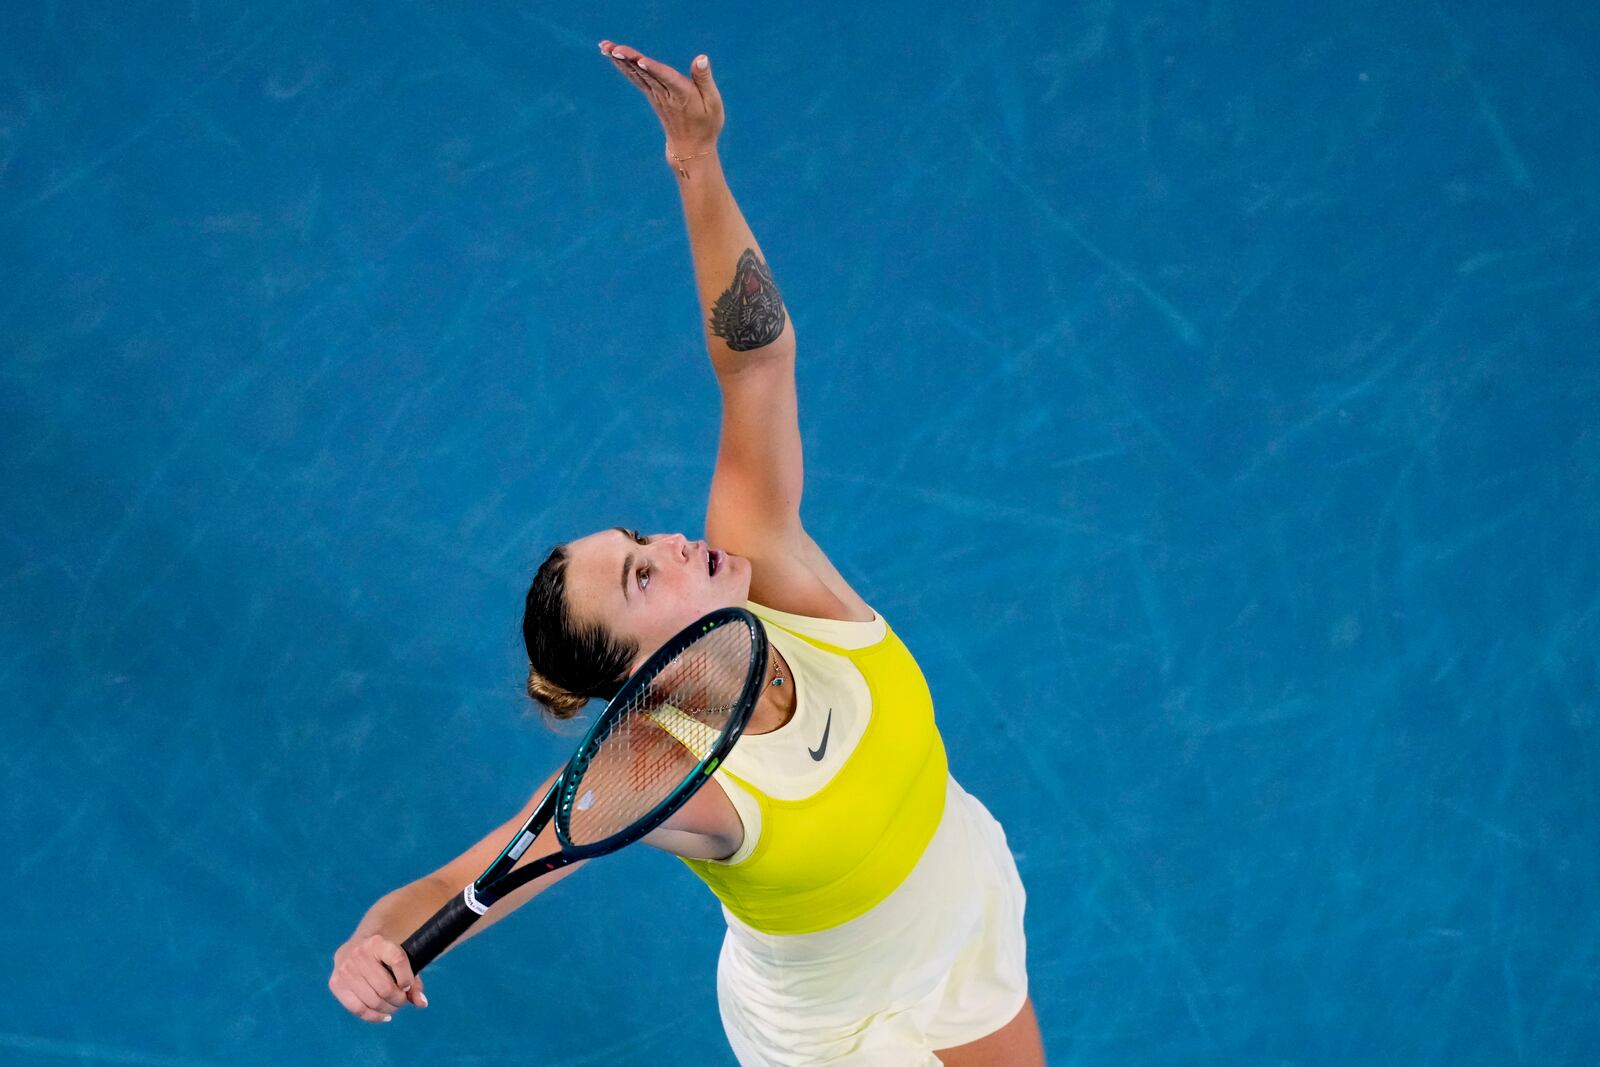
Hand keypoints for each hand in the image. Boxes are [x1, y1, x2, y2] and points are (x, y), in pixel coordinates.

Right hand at [328, 933, 427, 1022]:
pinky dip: (374, 1017)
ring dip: (388, 1009)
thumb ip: (413, 981)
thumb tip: (422, 1003)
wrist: (355, 948)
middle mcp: (359, 954)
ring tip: (393, 1007)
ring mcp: (345, 969)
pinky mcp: (336, 984)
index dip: (407, 978)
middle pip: (386, 988)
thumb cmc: (383, 958)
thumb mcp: (400, 961)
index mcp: (377, 942)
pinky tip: (384, 1016)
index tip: (407, 985)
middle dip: (399, 999)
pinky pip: (358, 1009)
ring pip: (373, 1001)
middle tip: (401, 1000)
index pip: (398, 960)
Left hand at [599, 40, 723, 155]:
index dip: (653, 69)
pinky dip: (623, 66)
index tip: (639, 60)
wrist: (691, 147)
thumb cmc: (706, 124)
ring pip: (637, 74)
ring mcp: (655, 95)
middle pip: (646, 74)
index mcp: (682, 94)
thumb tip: (701, 57)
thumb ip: (704, 79)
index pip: (666, 78)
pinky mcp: (651, 95)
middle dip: (630, 60)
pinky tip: (612, 55)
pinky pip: (635, 78)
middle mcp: (665, 94)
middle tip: (615, 48)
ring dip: (621, 60)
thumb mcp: (713, 102)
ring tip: (605, 46)